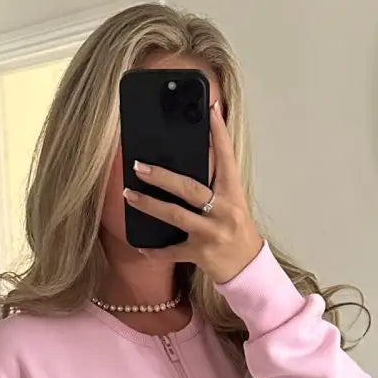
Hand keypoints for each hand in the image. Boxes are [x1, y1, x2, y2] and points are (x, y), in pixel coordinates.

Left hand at [124, 101, 262, 285]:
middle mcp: (223, 211)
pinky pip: (172, 251)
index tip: (210, 108)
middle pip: (190, 189)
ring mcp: (211, 233)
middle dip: (161, 176)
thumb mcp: (231, 203)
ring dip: (149, 205)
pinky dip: (155, 250)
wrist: (248, 268)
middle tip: (138, 165)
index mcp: (233, 193)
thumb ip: (214, 184)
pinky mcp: (201, 254)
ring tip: (129, 194)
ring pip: (176, 216)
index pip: (226, 158)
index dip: (218, 133)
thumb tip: (184, 161)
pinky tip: (140, 245)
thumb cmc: (236, 230)